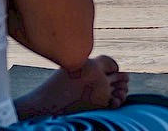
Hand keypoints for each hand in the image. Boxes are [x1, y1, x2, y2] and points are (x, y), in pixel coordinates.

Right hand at [12, 54, 129, 118]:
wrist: (46, 104)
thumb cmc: (58, 85)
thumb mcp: (73, 66)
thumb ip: (90, 65)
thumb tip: (114, 69)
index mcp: (90, 63)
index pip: (111, 62)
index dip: (112, 67)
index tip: (111, 71)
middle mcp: (98, 76)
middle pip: (120, 75)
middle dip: (120, 78)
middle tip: (117, 82)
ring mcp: (100, 91)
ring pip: (121, 88)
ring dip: (121, 89)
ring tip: (118, 91)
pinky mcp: (100, 104)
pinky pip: (116, 101)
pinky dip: (118, 100)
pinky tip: (113, 100)